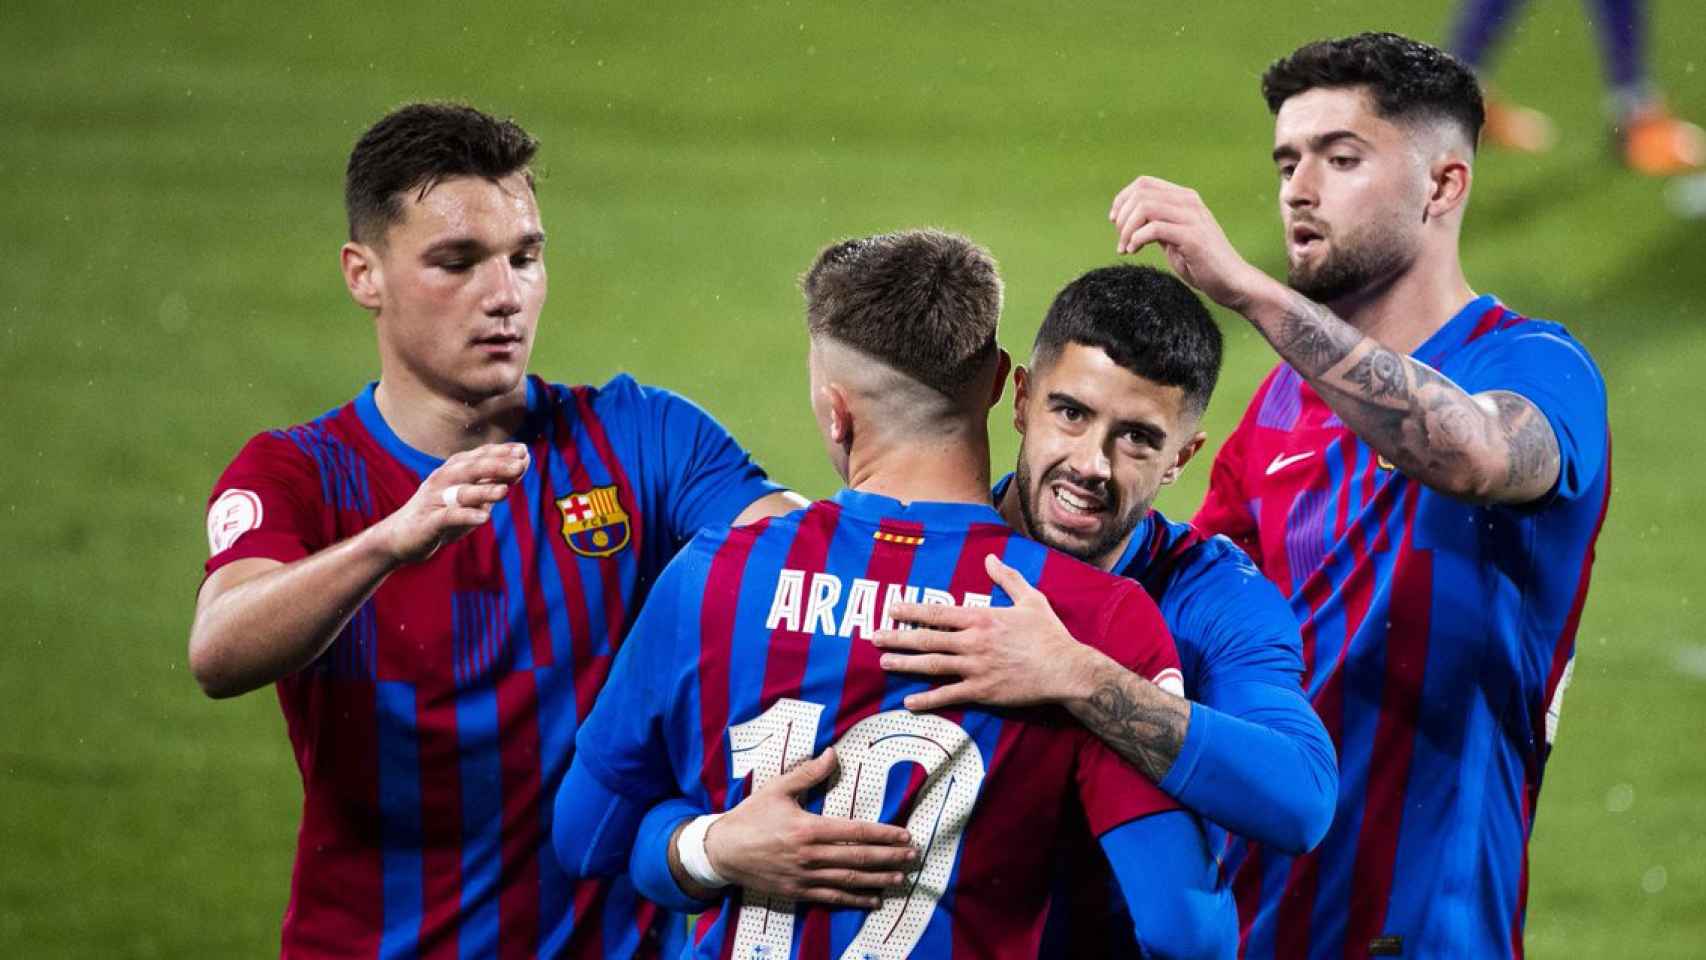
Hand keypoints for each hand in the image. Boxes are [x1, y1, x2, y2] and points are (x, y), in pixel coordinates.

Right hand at [374, 443, 529, 563]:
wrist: (401, 537)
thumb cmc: (442, 514)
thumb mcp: (470, 496)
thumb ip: (493, 481)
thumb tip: (522, 464)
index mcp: (453, 470)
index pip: (479, 456)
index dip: (501, 452)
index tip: (524, 451)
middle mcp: (443, 480)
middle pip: (471, 468)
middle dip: (496, 465)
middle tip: (520, 464)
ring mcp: (435, 500)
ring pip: (462, 492)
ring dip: (484, 490)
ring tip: (505, 490)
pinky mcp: (429, 522)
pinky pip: (449, 517)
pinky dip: (466, 517)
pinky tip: (484, 519)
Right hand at [704, 748, 919, 908]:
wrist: (722, 851)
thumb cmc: (750, 817)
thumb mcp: (777, 789)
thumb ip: (808, 773)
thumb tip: (833, 753)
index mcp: (808, 827)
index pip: (855, 831)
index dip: (883, 834)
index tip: (905, 834)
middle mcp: (810, 855)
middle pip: (858, 857)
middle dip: (889, 856)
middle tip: (913, 855)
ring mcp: (805, 877)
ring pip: (849, 880)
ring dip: (879, 879)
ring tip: (901, 876)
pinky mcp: (797, 892)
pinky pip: (832, 897)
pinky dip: (855, 899)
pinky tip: (873, 900)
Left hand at [866, 554, 1101, 711]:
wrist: (1066, 669)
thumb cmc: (1049, 634)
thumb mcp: (1031, 598)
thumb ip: (1007, 578)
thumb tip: (991, 558)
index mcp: (981, 618)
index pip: (937, 613)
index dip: (911, 610)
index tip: (891, 609)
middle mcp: (973, 642)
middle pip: (926, 639)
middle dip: (898, 637)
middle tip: (874, 637)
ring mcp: (975, 668)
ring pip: (932, 665)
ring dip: (905, 664)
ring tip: (884, 662)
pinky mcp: (982, 691)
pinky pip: (949, 695)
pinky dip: (927, 699)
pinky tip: (909, 702)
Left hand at [1107, 175, 1268, 311]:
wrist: (1231, 282)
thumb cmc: (1201, 263)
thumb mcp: (1173, 237)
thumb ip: (1157, 223)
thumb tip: (1128, 217)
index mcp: (1184, 198)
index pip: (1144, 183)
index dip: (1122, 199)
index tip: (1114, 221)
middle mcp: (1189, 202)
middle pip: (1140, 193)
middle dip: (1122, 216)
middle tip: (1120, 241)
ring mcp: (1192, 218)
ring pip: (1145, 207)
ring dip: (1127, 229)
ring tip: (1125, 248)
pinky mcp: (1192, 237)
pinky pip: (1154, 228)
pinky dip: (1136, 239)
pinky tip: (1134, 251)